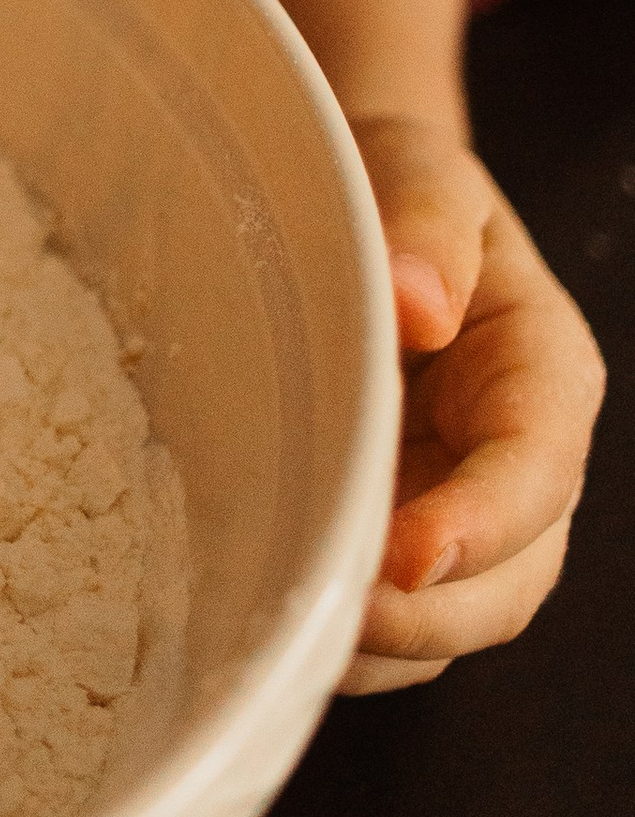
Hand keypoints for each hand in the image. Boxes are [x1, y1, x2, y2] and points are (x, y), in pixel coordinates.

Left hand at [339, 116, 604, 692]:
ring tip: (293, 629)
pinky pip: (392, 624)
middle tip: (330, 615)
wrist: (353, 208)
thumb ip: (426, 227)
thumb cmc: (396, 188)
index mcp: (540, 375)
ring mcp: (460, 511)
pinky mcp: (400, 537)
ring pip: (451, 621)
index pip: (535, 471)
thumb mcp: (418, 173)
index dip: (480, 525)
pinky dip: (346, 640)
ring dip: (381, 644)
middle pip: (510, 582)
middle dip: (429, 615)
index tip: (405, 554)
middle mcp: (516, 462)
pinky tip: (276, 617)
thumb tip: (418, 303)